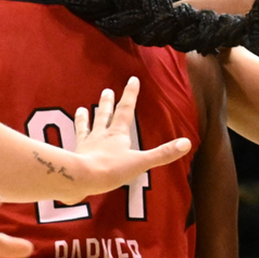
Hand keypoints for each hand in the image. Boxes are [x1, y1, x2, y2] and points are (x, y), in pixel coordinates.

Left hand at [67, 77, 192, 202]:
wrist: (80, 178)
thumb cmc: (112, 169)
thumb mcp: (141, 162)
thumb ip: (163, 153)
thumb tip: (187, 143)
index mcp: (118, 134)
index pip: (126, 110)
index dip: (130, 95)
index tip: (132, 79)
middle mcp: (102, 135)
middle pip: (105, 115)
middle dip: (107, 103)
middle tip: (106, 91)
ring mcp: (87, 144)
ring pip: (88, 126)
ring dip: (87, 117)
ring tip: (83, 109)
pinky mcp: (76, 155)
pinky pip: (76, 141)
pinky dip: (75, 136)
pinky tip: (72, 132)